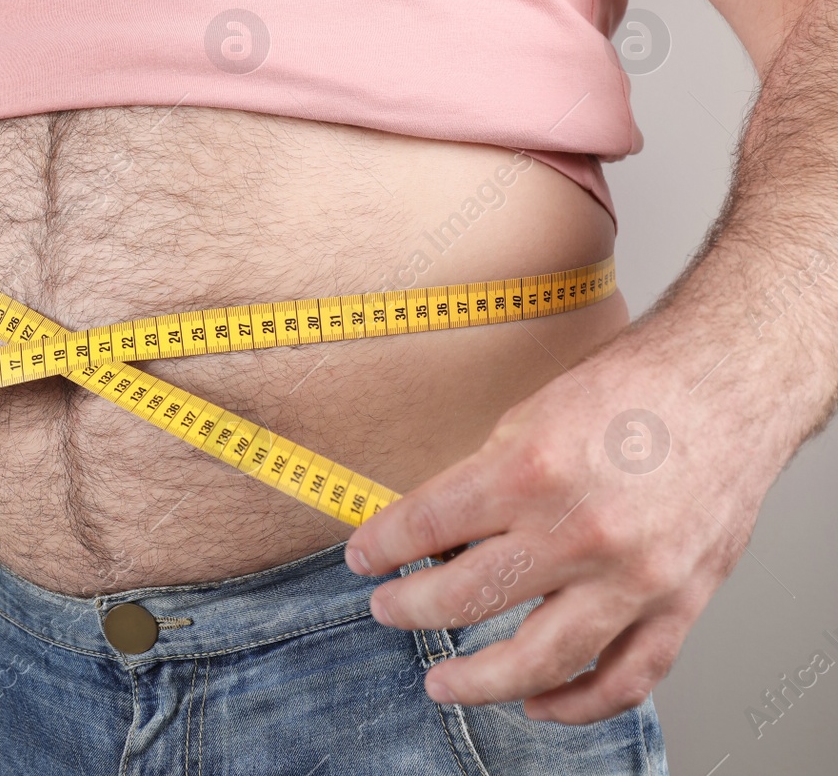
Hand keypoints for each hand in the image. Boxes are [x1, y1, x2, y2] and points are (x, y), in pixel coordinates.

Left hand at [342, 324, 781, 723]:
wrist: (727, 384)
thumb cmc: (631, 388)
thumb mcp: (529, 416)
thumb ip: (482, 481)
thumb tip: (432, 533)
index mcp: (530, 472)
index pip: (425, 527)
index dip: (381, 548)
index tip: (362, 558)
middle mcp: (580, 532)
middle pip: (466, 598)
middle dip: (409, 609)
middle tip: (387, 609)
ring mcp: (634, 576)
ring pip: (539, 660)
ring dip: (478, 681)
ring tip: (442, 681)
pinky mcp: (680, 602)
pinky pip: (625, 678)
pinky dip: (578, 703)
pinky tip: (539, 703)